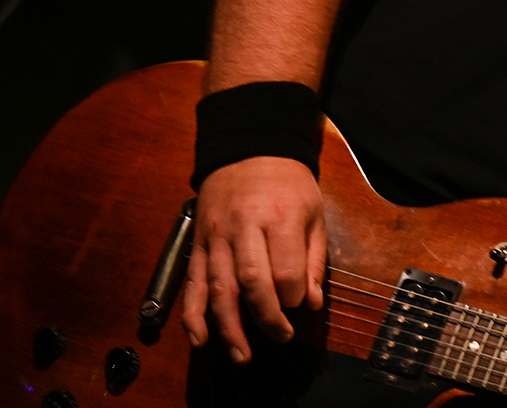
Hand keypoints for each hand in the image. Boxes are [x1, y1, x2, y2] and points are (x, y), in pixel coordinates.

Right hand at [180, 156, 325, 362]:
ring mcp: (215, 236)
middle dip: (266, 317)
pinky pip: (193, 284)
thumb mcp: (314, 213)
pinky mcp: (197, 244)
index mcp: (279, 216)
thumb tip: (313, 304)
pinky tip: (200, 339)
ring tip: (241, 355)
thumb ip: (314, 260)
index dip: (294, 296)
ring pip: (218, 287)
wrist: (249, 150)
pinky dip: (193, 315)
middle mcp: (243, 227)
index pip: (285, 269)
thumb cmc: (288, 185)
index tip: (300, 304)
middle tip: (280, 338)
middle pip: (250, 281)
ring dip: (228, 327)